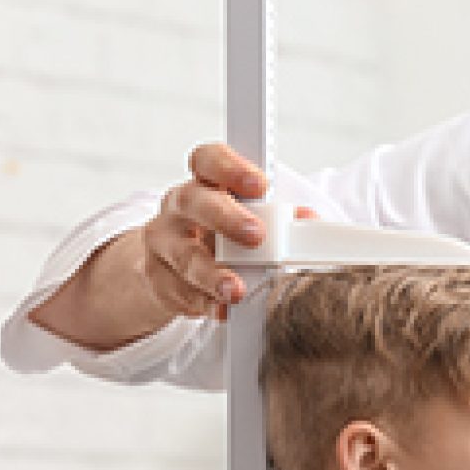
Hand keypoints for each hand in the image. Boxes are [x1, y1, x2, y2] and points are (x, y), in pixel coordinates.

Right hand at [136, 142, 265, 319]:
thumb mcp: (245, 221)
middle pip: (193, 201)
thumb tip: (310, 220)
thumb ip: (278, 219)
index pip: (208, 161)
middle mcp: (179, 209)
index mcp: (204, 185)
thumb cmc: (218, 238)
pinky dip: (204, 302)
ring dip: (213, 273)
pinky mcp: (159, 279)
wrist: (167, 270)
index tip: (259, 185)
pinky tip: (222, 309)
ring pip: (184, 253)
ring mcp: (164, 243)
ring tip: (237, 289)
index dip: (231, 168)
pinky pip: (180, 291)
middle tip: (256, 236)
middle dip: (225, 217)